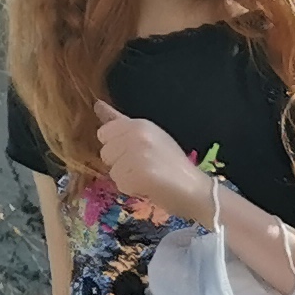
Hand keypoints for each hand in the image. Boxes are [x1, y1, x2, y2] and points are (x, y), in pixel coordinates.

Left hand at [94, 102, 216, 221]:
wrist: (197, 190)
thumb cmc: (173, 165)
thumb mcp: (149, 136)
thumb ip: (120, 122)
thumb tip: (97, 104)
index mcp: (139, 124)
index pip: (104, 133)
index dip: (118, 147)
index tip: (137, 153)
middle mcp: (137, 135)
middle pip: (105, 153)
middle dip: (120, 163)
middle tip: (144, 168)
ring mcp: (138, 154)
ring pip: (112, 170)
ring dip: (127, 178)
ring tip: (148, 178)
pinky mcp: (139, 174)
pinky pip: (120, 184)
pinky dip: (133, 189)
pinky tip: (150, 187)